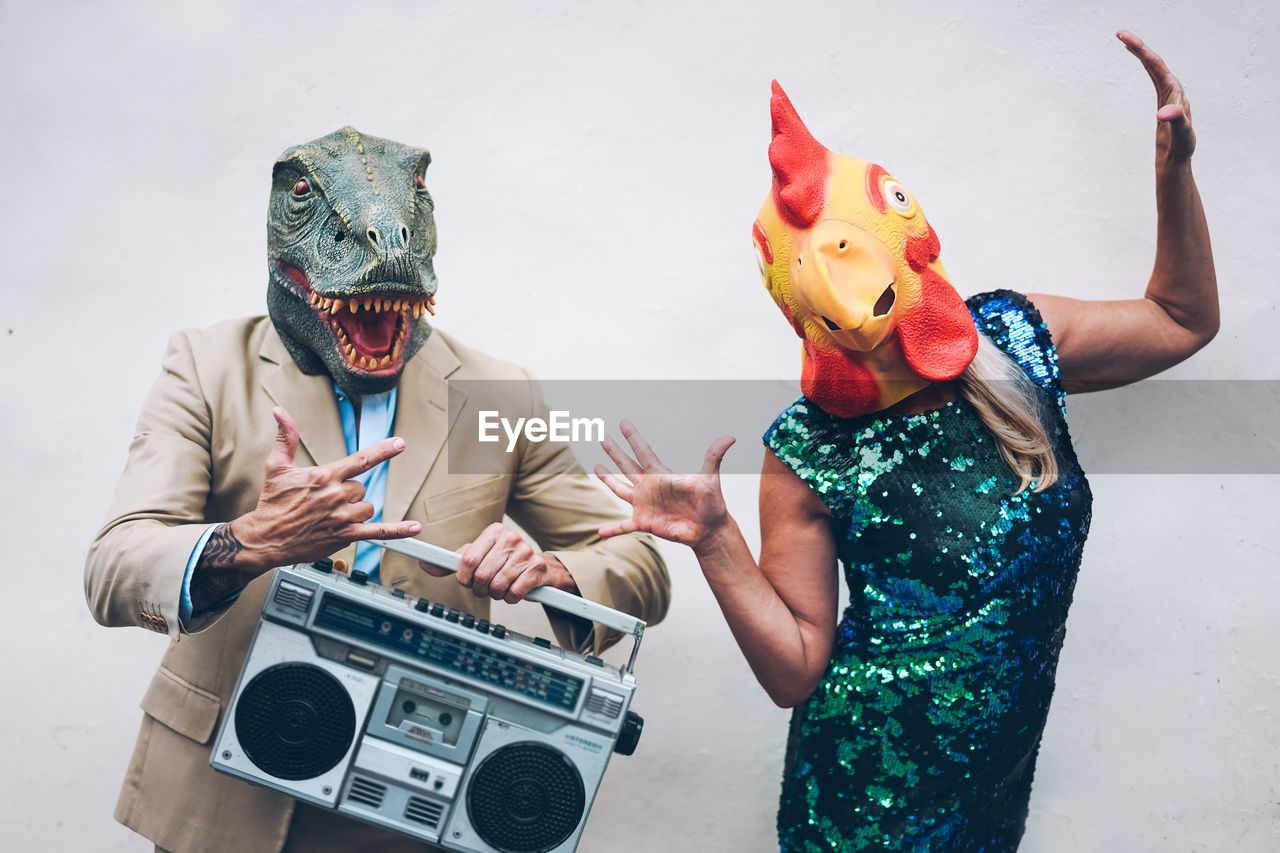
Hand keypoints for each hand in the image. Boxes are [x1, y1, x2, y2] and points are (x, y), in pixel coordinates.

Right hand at [233, 407, 420, 569]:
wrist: (265, 538)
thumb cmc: (272, 502)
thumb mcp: (277, 466)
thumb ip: (286, 437)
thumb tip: (280, 411)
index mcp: (325, 476)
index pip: (361, 460)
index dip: (383, 451)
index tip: (400, 443)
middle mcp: (336, 495)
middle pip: (362, 487)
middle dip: (348, 492)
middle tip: (326, 499)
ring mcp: (342, 517)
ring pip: (368, 506)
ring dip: (357, 509)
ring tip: (333, 514)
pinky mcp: (345, 536)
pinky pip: (378, 532)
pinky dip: (398, 531)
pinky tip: (415, 527)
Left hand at [418, 522, 578, 603]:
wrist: (539, 568)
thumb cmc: (504, 562)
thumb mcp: (479, 557)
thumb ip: (452, 563)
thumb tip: (424, 564)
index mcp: (494, 532)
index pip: (468, 559)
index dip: (464, 577)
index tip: (467, 581)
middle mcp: (511, 538)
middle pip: (481, 575)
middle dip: (480, 589)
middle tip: (485, 587)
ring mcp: (526, 552)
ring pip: (497, 586)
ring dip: (495, 594)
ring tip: (500, 588)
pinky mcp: (537, 569)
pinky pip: (514, 593)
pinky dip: (510, 598)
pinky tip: (513, 591)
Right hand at [594, 418, 735, 553]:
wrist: (709, 529)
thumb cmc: (711, 503)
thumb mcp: (710, 479)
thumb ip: (714, 457)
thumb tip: (730, 436)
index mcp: (661, 474)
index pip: (643, 451)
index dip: (633, 437)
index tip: (623, 422)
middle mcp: (650, 487)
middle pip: (627, 466)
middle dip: (615, 452)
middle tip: (603, 438)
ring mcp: (645, 504)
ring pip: (621, 490)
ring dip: (608, 480)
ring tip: (596, 468)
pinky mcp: (644, 522)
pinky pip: (624, 526)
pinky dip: (613, 529)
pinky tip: (600, 532)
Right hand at [1118, 30, 1194, 159]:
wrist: (1179, 158)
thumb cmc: (1182, 147)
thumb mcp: (1181, 135)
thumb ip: (1176, 120)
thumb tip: (1164, 113)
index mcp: (1175, 92)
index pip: (1156, 66)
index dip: (1142, 51)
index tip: (1125, 40)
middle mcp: (1173, 88)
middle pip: (1154, 61)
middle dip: (1138, 46)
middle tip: (1120, 33)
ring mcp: (1168, 92)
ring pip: (1153, 66)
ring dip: (1140, 51)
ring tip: (1125, 39)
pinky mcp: (1162, 98)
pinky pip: (1152, 74)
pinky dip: (1144, 64)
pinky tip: (1137, 58)